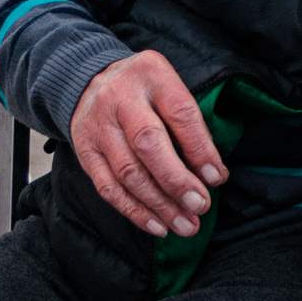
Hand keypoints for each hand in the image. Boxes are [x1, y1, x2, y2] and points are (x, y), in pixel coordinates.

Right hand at [69, 50, 226, 238]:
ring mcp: (98, 126)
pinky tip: (157, 226)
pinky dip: (134, 211)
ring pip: (128, 172)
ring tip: (185, 225)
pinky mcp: (85, 151)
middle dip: (177, 181)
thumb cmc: (143, 89)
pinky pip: (108, 188)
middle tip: (200, 206)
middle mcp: (120, 98)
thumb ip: (187, 122)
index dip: (200, 149)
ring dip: (159, 205)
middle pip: (149, 144)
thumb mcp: (168, 85)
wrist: (87, 80)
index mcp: (151, 75)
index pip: (180, 113)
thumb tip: (211, 174)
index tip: (216, 178)